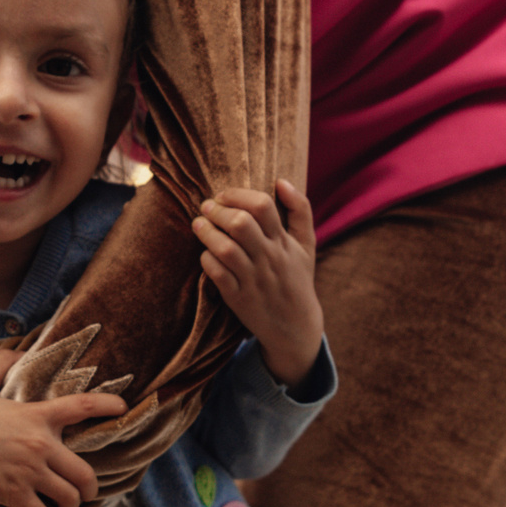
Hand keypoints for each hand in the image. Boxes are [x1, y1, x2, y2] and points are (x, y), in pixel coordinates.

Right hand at [0, 350, 127, 506]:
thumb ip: (1, 364)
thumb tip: (18, 351)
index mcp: (36, 416)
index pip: (82, 407)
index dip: (108, 406)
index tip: (123, 408)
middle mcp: (40, 444)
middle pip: (84, 472)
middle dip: (89, 488)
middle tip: (85, 492)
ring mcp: (29, 472)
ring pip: (69, 497)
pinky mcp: (15, 494)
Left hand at [194, 181, 323, 385]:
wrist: (295, 326)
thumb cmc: (297, 278)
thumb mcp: (307, 244)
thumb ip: (300, 209)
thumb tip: (281, 180)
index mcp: (284, 242)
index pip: (262, 206)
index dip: (238, 195)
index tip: (223, 195)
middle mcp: (269, 259)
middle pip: (241, 224)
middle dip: (218, 210)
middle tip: (206, 207)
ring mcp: (253, 279)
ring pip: (225, 249)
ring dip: (206, 233)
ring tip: (198, 225)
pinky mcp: (238, 298)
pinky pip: (216, 274)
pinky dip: (207, 259)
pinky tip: (206, 253)